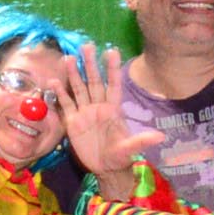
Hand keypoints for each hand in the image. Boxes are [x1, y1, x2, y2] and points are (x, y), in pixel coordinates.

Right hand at [51, 46, 164, 179]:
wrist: (105, 168)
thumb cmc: (120, 156)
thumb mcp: (130, 149)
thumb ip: (141, 141)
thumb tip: (161, 137)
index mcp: (113, 108)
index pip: (113, 84)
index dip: (112, 69)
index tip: (112, 51)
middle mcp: (98, 106)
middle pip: (94, 81)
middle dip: (90, 64)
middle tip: (86, 45)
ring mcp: (85, 112)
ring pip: (79, 89)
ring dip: (73, 74)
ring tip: (68, 58)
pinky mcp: (72, 122)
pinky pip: (66, 105)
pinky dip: (60, 94)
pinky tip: (53, 81)